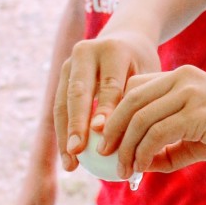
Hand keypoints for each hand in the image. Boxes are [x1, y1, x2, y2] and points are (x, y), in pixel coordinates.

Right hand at [54, 31, 160, 169]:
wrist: (126, 40)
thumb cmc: (141, 66)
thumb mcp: (145, 76)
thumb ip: (134, 101)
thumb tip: (122, 141)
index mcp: (113, 49)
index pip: (109, 84)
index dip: (104, 109)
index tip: (101, 133)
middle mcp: (86, 52)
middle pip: (78, 92)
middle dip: (76, 124)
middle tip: (77, 152)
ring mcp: (69, 63)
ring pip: (63, 102)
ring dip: (65, 135)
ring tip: (71, 164)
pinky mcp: (62, 76)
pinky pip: (60, 108)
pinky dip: (64, 133)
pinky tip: (69, 157)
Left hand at [97, 65, 205, 175]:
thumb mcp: (193, 137)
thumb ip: (167, 148)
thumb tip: (141, 166)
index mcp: (178, 76)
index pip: (133, 89)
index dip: (115, 113)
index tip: (107, 138)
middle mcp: (181, 77)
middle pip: (130, 101)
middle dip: (113, 130)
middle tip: (105, 154)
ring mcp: (190, 92)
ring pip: (141, 118)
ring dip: (127, 147)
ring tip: (124, 169)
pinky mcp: (198, 111)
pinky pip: (158, 133)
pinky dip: (144, 152)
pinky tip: (143, 167)